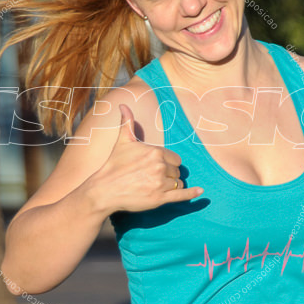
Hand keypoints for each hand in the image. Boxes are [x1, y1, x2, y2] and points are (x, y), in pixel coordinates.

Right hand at [85, 104, 202, 214]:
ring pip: (178, 183)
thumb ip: (127, 122)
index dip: (168, 163)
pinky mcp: (160, 199)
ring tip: (156, 186)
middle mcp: (160, 167)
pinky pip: (181, 195)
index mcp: (155, 152)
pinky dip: (191, 194)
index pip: (175, 158)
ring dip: (172, 185)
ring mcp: (160, 184)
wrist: (104, 190)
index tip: (155, 166)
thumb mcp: (122, 141)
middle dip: (168, 174)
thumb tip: (123, 104)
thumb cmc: (113, 164)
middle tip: (152, 177)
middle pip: (177, 171)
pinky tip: (200, 192)